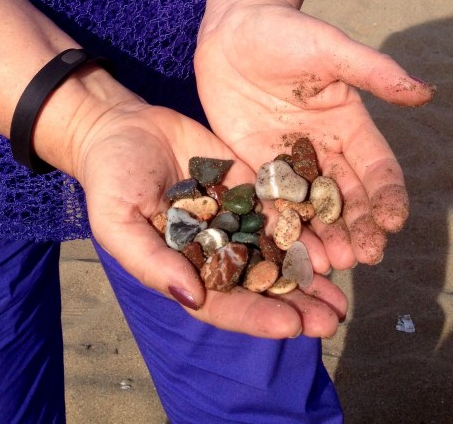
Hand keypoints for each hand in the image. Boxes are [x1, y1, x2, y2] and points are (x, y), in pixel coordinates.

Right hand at [65, 87, 347, 338]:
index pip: (224, 302)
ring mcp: (234, 214)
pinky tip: (332, 231)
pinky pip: (279, 202)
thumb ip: (151, 261)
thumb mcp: (117, 222)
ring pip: (277, 248)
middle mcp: (215, 247)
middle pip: (260, 282)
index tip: (291, 326)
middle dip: (296, 302)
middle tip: (332, 319)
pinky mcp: (247, 181)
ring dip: (309, 271)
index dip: (257, 316)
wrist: (121, 126)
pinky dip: (305, 220)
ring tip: (342, 289)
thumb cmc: (110, 180)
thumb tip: (191, 297)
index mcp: (185, 267)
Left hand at [194, 0, 433, 272]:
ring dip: (325, 236)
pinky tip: (287, 251)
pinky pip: (271, 201)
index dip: (387, 194)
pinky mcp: (254, 164)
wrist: (233, 27)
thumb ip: (374, 72)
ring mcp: (288, 160)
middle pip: (348, 196)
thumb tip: (425, 92)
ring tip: (332, 263)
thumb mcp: (331, 49)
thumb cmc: (285, 31)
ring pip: (312, 207)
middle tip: (366, 257)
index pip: (377, 167)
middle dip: (360, 226)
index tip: (394, 221)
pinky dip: (281, 227)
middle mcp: (324, 148)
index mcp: (349, 123)